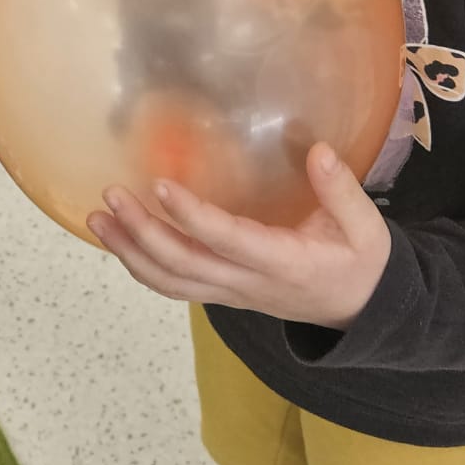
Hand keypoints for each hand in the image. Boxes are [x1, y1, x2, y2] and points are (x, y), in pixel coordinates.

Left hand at [87, 142, 391, 330]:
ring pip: (171, 282)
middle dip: (143, 233)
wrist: (361, 314)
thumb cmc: (361, 264)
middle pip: (184, 267)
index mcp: (283, 263)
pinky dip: (141, 265)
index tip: (161, 185)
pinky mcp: (224, 293)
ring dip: (130, 252)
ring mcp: (232, 294)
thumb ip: (341, 191)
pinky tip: (120, 238)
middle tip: (111, 197)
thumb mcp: (367, 229)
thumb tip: (319, 150)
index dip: (192, 217)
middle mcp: (248, 284)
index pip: (228, 241)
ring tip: (98, 219)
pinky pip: (175, 285)